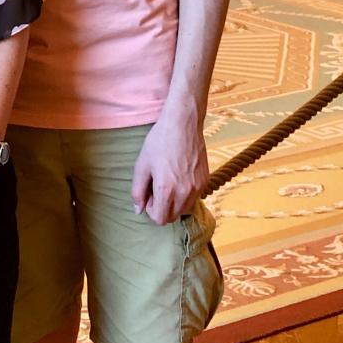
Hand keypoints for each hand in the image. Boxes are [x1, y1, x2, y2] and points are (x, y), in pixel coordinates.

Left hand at [130, 111, 208, 225]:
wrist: (183, 123)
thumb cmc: (160, 141)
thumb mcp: (142, 164)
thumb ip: (138, 190)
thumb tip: (138, 210)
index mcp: (167, 190)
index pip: (160, 219)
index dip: (151, 210)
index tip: (149, 194)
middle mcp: (185, 192)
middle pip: (172, 217)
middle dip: (162, 208)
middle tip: (157, 187)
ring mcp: (197, 187)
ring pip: (185, 209)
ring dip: (175, 202)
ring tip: (168, 181)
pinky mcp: (205, 180)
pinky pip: (195, 197)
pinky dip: (186, 194)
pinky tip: (179, 175)